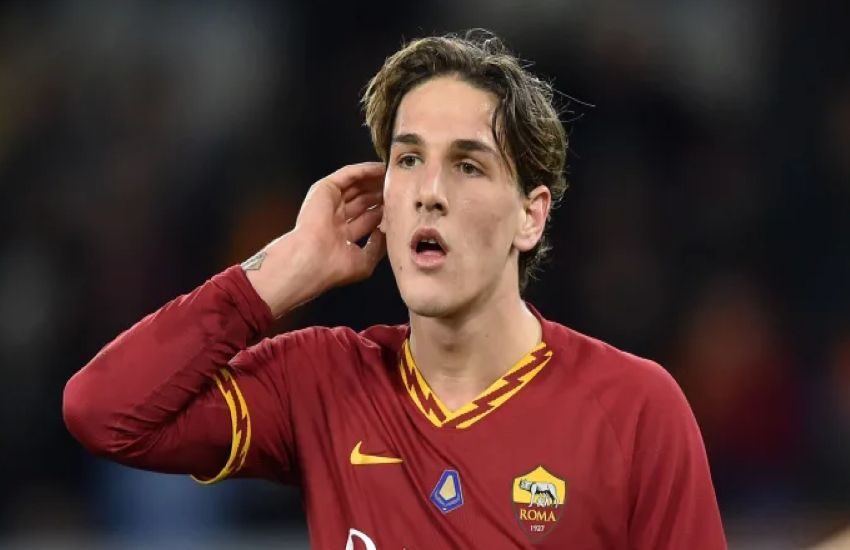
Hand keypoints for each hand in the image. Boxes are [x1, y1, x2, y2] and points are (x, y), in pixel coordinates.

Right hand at [244, 162, 385, 316]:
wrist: (313, 259)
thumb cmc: (334, 267)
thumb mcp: (364, 261)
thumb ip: (377, 246)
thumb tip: (386, 233)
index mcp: (340, 236)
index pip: (367, 218)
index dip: (384, 212)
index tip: (400, 207)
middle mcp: (334, 218)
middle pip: (363, 200)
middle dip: (381, 194)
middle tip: (400, 188)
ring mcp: (328, 203)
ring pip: (356, 185)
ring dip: (374, 180)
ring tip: (394, 175)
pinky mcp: (325, 189)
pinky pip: (348, 174)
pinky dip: (365, 170)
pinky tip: (381, 168)